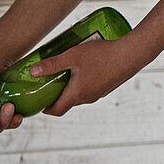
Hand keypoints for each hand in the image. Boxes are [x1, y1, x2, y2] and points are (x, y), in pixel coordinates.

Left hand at [30, 32, 157, 116]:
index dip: (45, 109)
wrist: (132, 53)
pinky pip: (90, 88)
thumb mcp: (72, 56)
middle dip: (56, 96)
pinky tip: (83, 68)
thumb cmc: (102, 54)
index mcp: (77, 94)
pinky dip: (82, 83)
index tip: (38, 103)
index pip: (57, 110)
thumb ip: (52, 65)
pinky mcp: (108, 86)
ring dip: (70, 88)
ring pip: (79, 95)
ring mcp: (99, 93)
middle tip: (47, 84)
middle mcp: (88, 98)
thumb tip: (32, 71)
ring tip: (63, 73)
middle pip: (67, 102)